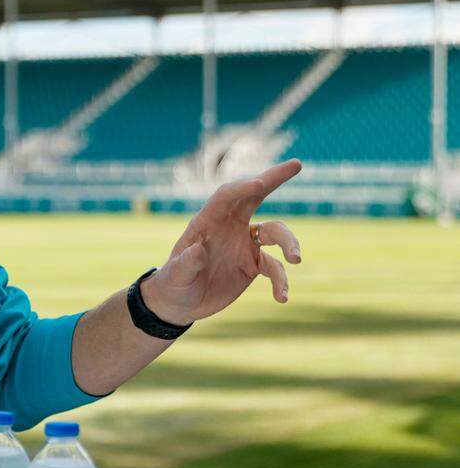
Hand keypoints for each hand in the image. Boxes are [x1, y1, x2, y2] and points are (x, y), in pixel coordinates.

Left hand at [141, 159, 303, 324]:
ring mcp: (244, 245)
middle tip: (296, 164)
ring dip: (289, 243)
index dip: (242, 188)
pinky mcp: (254, 265)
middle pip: (255, 197)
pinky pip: (275, 268)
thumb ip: (185, 263)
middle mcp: (229, 227)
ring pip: (275, 233)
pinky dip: (281, 281)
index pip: (227, 197)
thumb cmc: (173, 283)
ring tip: (295, 259)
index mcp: (207, 222)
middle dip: (274, 179)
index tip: (259, 184)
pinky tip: (281, 298)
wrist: (180, 303)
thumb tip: (197, 251)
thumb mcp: (175, 276)